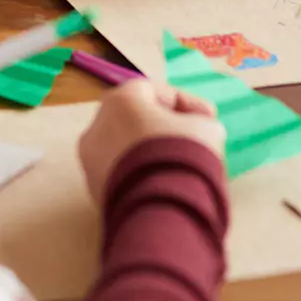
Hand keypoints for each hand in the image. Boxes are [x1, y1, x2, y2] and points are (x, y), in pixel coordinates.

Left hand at [77, 80, 225, 202]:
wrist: (158, 208)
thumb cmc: (181, 155)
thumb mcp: (205, 128)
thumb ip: (200, 122)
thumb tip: (199, 129)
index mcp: (121, 100)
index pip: (155, 91)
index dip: (187, 103)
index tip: (209, 118)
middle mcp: (97, 125)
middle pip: (136, 118)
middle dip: (165, 127)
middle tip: (192, 139)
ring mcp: (90, 161)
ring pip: (127, 148)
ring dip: (151, 152)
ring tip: (180, 166)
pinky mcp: (93, 190)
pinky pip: (122, 174)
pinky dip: (140, 174)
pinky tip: (164, 185)